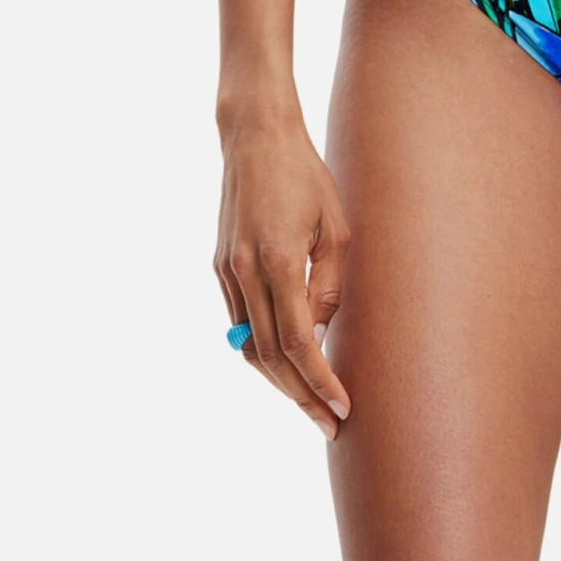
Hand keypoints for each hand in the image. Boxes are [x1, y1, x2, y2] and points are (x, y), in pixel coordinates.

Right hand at [215, 112, 353, 439]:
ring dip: (278, 379)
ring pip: (249, 346)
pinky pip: (239, 322)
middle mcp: (246, 271)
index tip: (341, 407)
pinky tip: (285, 362)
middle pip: (270, 356)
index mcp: (279, 260)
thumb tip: (320, 332)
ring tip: (309, 401)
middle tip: (328, 423)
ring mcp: (227, 271)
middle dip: (300, 395)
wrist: (255, 137)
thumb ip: (330, 283)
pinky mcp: (219, 266)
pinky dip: (261, 349)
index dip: (320, 381)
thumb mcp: (335, 225)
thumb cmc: (306, 174)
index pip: (299, 342)